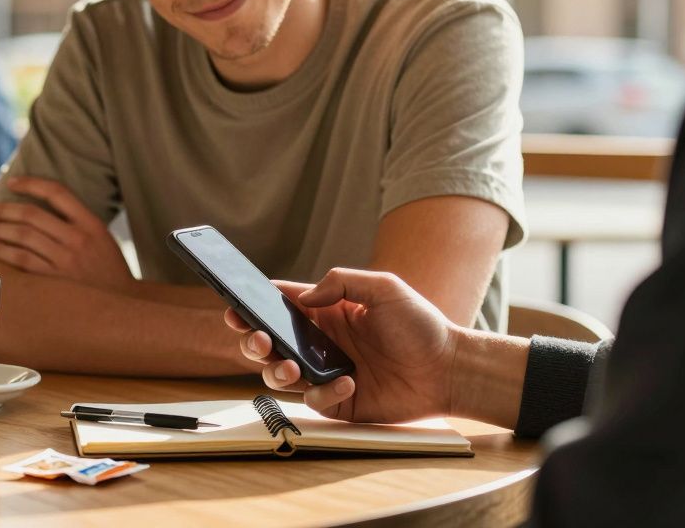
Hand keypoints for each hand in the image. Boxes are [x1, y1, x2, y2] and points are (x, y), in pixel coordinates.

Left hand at [0, 176, 133, 289]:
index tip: (12, 182)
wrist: (123, 304)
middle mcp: (78, 238)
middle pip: (32, 215)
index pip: (56, 192)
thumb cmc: (107, 267)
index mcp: (91, 223)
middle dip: (3, 209)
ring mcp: (66, 260)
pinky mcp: (54, 280)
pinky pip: (21, 259)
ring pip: (22, 235)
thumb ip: (75, 220)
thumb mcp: (101, 237)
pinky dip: (2, 250)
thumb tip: (38, 206)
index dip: (31, 183)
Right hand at [225, 268, 460, 423]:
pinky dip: (323, 392)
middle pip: (269, 342)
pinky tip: (347, 383)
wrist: (450, 369)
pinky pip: (313, 400)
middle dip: (253, 341)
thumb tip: (303, 298)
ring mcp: (326, 372)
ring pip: (279, 374)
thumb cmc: (421, 325)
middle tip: (259, 340)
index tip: (234, 306)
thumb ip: (341, 283)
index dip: (252, 305)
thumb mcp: (384, 287)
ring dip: (276, 370)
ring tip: (292, 367)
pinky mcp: (339, 401)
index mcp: (325, 312)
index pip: (278, 306)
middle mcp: (319, 342)